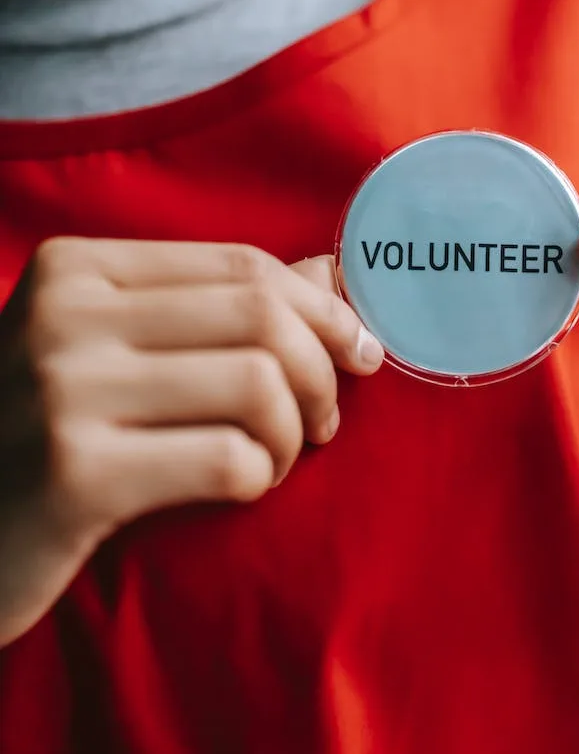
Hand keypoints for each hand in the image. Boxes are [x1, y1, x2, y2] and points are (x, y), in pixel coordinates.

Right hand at [0, 237, 382, 646]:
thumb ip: (216, 307)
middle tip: (324, 420)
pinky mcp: (73, 476)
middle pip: (260, 317)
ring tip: (276, 459)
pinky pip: (227, 459)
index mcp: (75, 267)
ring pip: (257, 382)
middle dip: (322, 372)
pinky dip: (260, 475)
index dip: (322, 308)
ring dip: (293, 432)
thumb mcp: (113, 351)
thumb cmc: (46, 435)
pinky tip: (242, 487)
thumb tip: (332, 271)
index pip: (242, 265)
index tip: (358, 350)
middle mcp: (62, 314)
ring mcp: (61, 391)